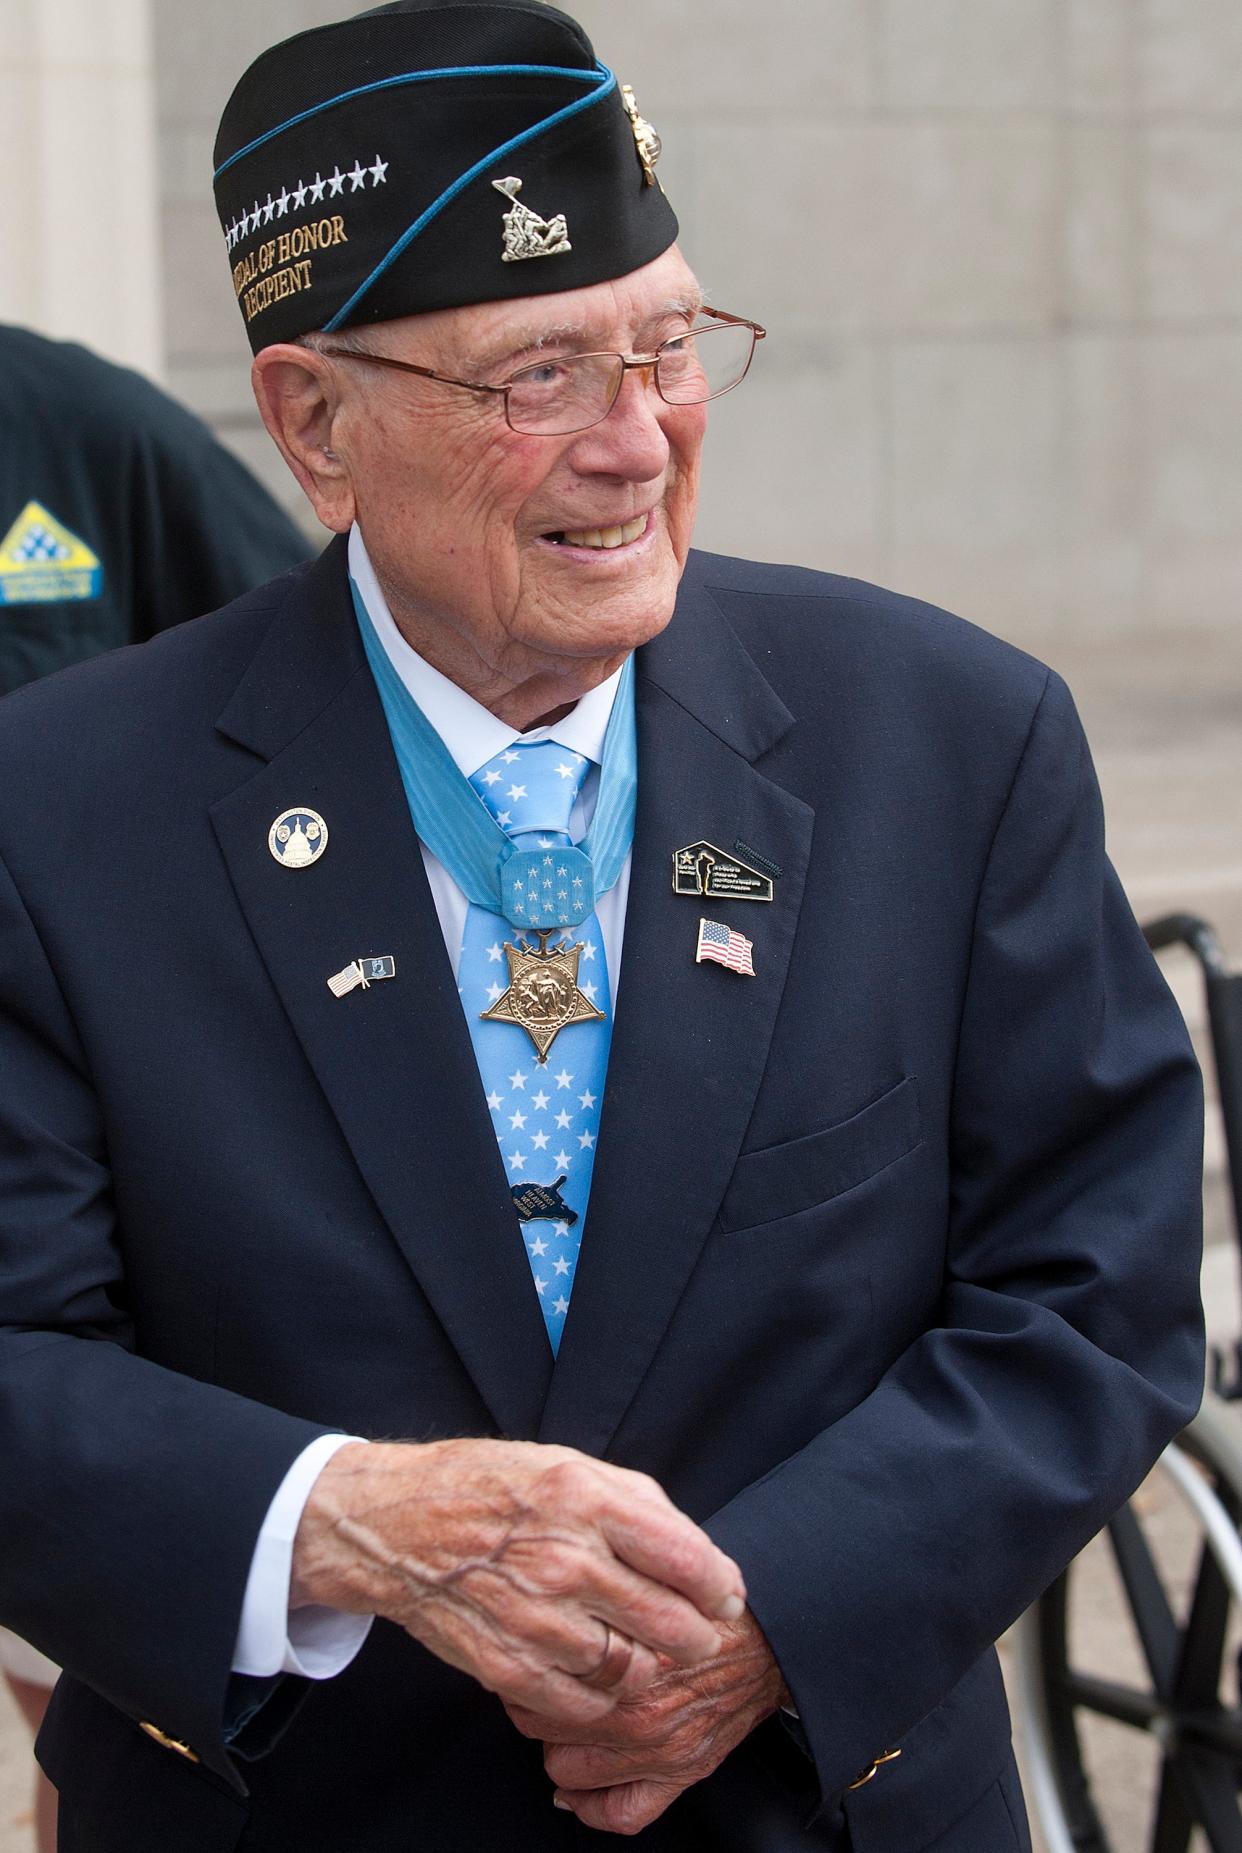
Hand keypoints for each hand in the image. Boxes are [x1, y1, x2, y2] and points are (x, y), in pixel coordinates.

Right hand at [290, 1439, 746, 1723]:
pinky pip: (586, 1703)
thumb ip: (642, 1506)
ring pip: (633, 1669)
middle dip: (698, 1634)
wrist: (396, 1524)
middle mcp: (564, 1559)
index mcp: (585, 1499)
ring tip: (635, 1644)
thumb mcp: (568, 1465)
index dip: (721, 1586)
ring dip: (646, 1663)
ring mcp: (534, 1618)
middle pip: (670, 1623)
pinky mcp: (507, 1665)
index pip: (685, 1557)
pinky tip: (592, 1666)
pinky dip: (602, 1695)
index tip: (726, 1596)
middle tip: (696, 1633)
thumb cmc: (490, 1488)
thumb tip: (707, 1561)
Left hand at [504, 1609, 789, 1834]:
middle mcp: (636, 1710)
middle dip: (535, 1705)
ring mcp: (657, 1750)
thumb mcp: (647, 1587)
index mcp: (625, 1657)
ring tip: (565, 1727)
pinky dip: (591, 1806)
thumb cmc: (706, 1609)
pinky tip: (578, 1788)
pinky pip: (620, 1814)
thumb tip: (549, 1605)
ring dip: (559, 1750)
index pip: (541, 1672)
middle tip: (541, 1689)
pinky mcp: (681, 1774)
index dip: (529, 1662)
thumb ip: (599, 1600)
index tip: (527, 1655)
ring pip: (564, 1770)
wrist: (770, 1640)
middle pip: (540, 1723)